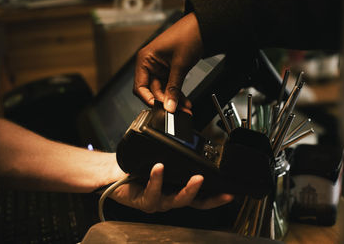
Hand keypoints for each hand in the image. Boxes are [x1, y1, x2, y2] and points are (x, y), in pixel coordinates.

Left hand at [109, 163, 233, 212]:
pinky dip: (157, 179)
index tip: (231, 192)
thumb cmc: (136, 166)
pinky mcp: (144, 201)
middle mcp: (170, 197)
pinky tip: (159, 168)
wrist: (113, 172)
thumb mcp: (160, 158)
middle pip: (195, 203)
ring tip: (196, 179)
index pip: (201, 195)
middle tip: (223, 192)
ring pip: (176, 200)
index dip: (217, 196)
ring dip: (188, 190)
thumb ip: (174, 155)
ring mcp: (158, 201)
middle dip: (212, 199)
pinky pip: (153, 192)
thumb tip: (193, 140)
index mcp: (176, 188)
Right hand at [134, 13, 203, 112]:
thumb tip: (169, 105)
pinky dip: (178, 94)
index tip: (158, 107)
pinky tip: (184, 102)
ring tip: (184, 109)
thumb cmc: (187, 35)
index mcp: (145, 59)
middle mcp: (150, 64)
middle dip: (166, 102)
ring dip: (174, 100)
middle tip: (176, 111)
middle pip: (153, 91)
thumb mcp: (179, 65)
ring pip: (164, 91)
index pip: (140, 87)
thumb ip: (173, 88)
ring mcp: (161, 68)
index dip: (148, 99)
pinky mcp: (170, 70)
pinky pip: (171, 86)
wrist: (203, 27)